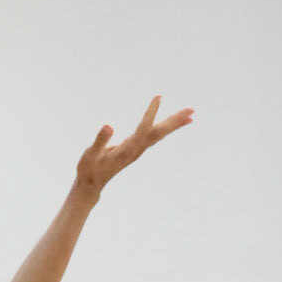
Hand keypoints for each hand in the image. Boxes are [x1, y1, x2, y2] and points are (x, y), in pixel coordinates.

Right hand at [75, 97, 191, 199]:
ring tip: (190, 114)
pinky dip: (165, 127)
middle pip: (159, 133)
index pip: (144, 128)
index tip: (158, 97)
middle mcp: (137, 149)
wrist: (91, 184)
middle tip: (191, 110)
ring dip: (175, 124)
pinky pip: (154, 135)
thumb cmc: (90, 168)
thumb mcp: (91, 154)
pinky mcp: (137, 148)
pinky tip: (172, 122)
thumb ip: (100, 141)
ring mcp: (138, 149)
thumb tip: (109, 126)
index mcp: (128, 149)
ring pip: (160, 134)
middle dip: (175, 121)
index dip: (151, 113)